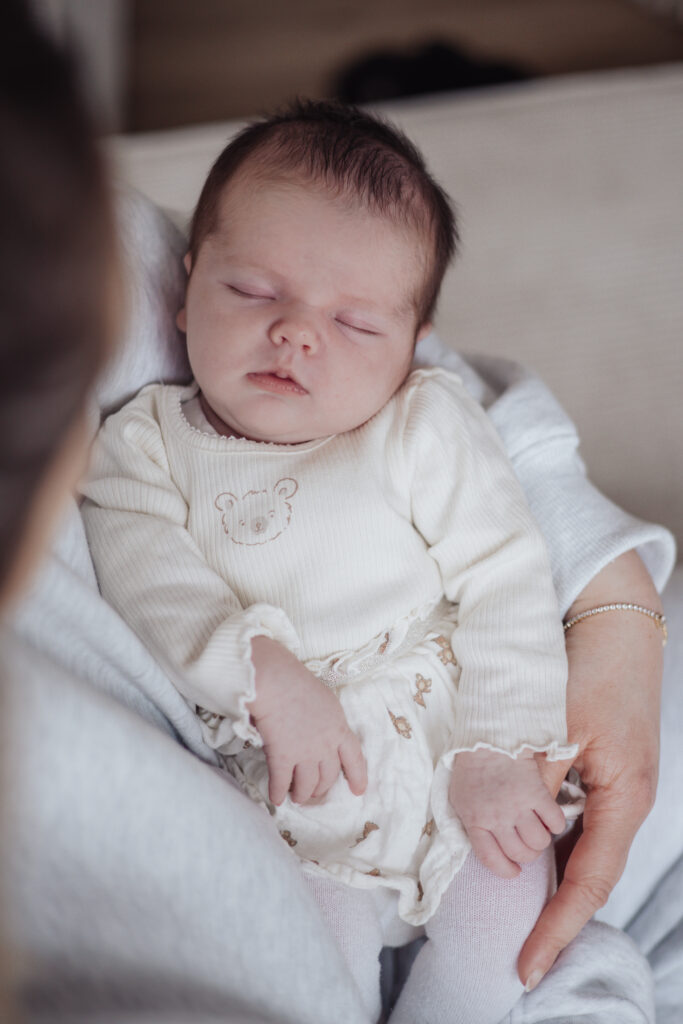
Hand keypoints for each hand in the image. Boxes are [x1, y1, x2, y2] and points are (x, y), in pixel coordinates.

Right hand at [248, 636, 366, 806]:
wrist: (277, 680)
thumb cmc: (297, 681)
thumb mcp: (324, 700)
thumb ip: (325, 719)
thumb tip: (316, 730)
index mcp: (339, 727)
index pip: (354, 757)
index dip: (358, 776)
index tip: (358, 791)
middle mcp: (326, 745)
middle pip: (329, 776)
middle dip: (322, 787)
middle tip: (315, 792)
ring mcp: (305, 753)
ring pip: (307, 784)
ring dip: (302, 794)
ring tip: (297, 797)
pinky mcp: (283, 758)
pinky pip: (281, 782)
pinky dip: (278, 792)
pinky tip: (275, 798)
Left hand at [449, 748, 565, 877]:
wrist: (486, 736)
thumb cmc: (471, 766)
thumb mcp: (458, 797)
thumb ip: (470, 822)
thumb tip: (483, 844)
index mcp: (474, 821)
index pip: (491, 860)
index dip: (506, 870)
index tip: (514, 871)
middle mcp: (496, 818)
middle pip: (520, 854)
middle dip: (527, 854)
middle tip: (527, 843)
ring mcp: (517, 806)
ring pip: (539, 842)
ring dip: (541, 838)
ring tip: (537, 827)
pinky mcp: (536, 792)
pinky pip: (554, 822)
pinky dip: (556, 823)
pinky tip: (550, 815)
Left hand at [518, 551, 663, 988]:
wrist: (613, 621)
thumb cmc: (594, 669)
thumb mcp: (559, 724)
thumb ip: (530, 777)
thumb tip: (502, 826)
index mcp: (623, 799)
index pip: (589, 882)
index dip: (557, 927)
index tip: (527, 967)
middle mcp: (620, 801)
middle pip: (584, 871)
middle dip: (548, 908)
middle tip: (512, 945)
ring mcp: (608, 785)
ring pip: (573, 844)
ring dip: (541, 868)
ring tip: (504, 897)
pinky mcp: (593, 767)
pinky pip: (567, 816)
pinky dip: (540, 832)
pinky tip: (512, 837)